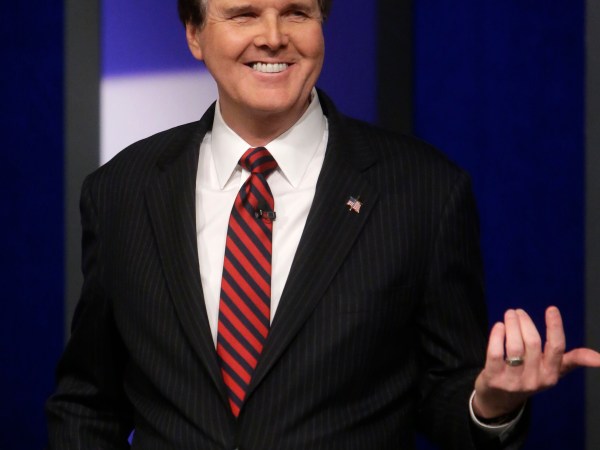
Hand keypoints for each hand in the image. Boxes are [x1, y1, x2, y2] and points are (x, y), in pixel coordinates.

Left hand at [472, 306, 599, 419]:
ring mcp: (513, 381)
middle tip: (517, 311)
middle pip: (533, 343)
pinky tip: (499, 326)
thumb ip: (573, 360)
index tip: (551, 309)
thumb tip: (599, 358)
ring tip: (509, 314)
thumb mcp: (552, 371)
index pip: (557, 348)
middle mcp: (534, 379)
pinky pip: (495, 353)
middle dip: (525, 322)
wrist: (500, 399)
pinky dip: (497, 335)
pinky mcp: (493, 378)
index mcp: (551, 375)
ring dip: (511, 325)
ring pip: (514, 346)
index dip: (555, 327)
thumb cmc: (529, 376)